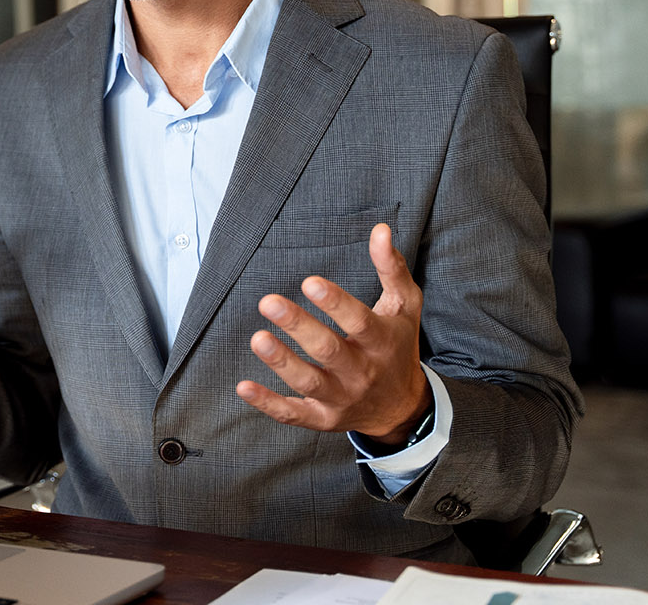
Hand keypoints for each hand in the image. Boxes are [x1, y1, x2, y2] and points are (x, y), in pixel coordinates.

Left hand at [235, 223, 431, 442]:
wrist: (402, 407)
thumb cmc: (398, 345)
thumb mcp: (404, 305)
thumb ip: (390, 267)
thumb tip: (380, 229)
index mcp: (381, 341)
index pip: (359, 322)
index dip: (335, 303)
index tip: (309, 282)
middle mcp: (362, 372)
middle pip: (328, 350)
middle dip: (298, 326)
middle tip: (268, 301)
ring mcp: (341, 397)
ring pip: (309, 381)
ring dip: (281, 362)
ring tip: (257, 338)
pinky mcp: (323, 417)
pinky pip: (294, 413)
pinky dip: (268, 404)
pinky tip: (243, 386)